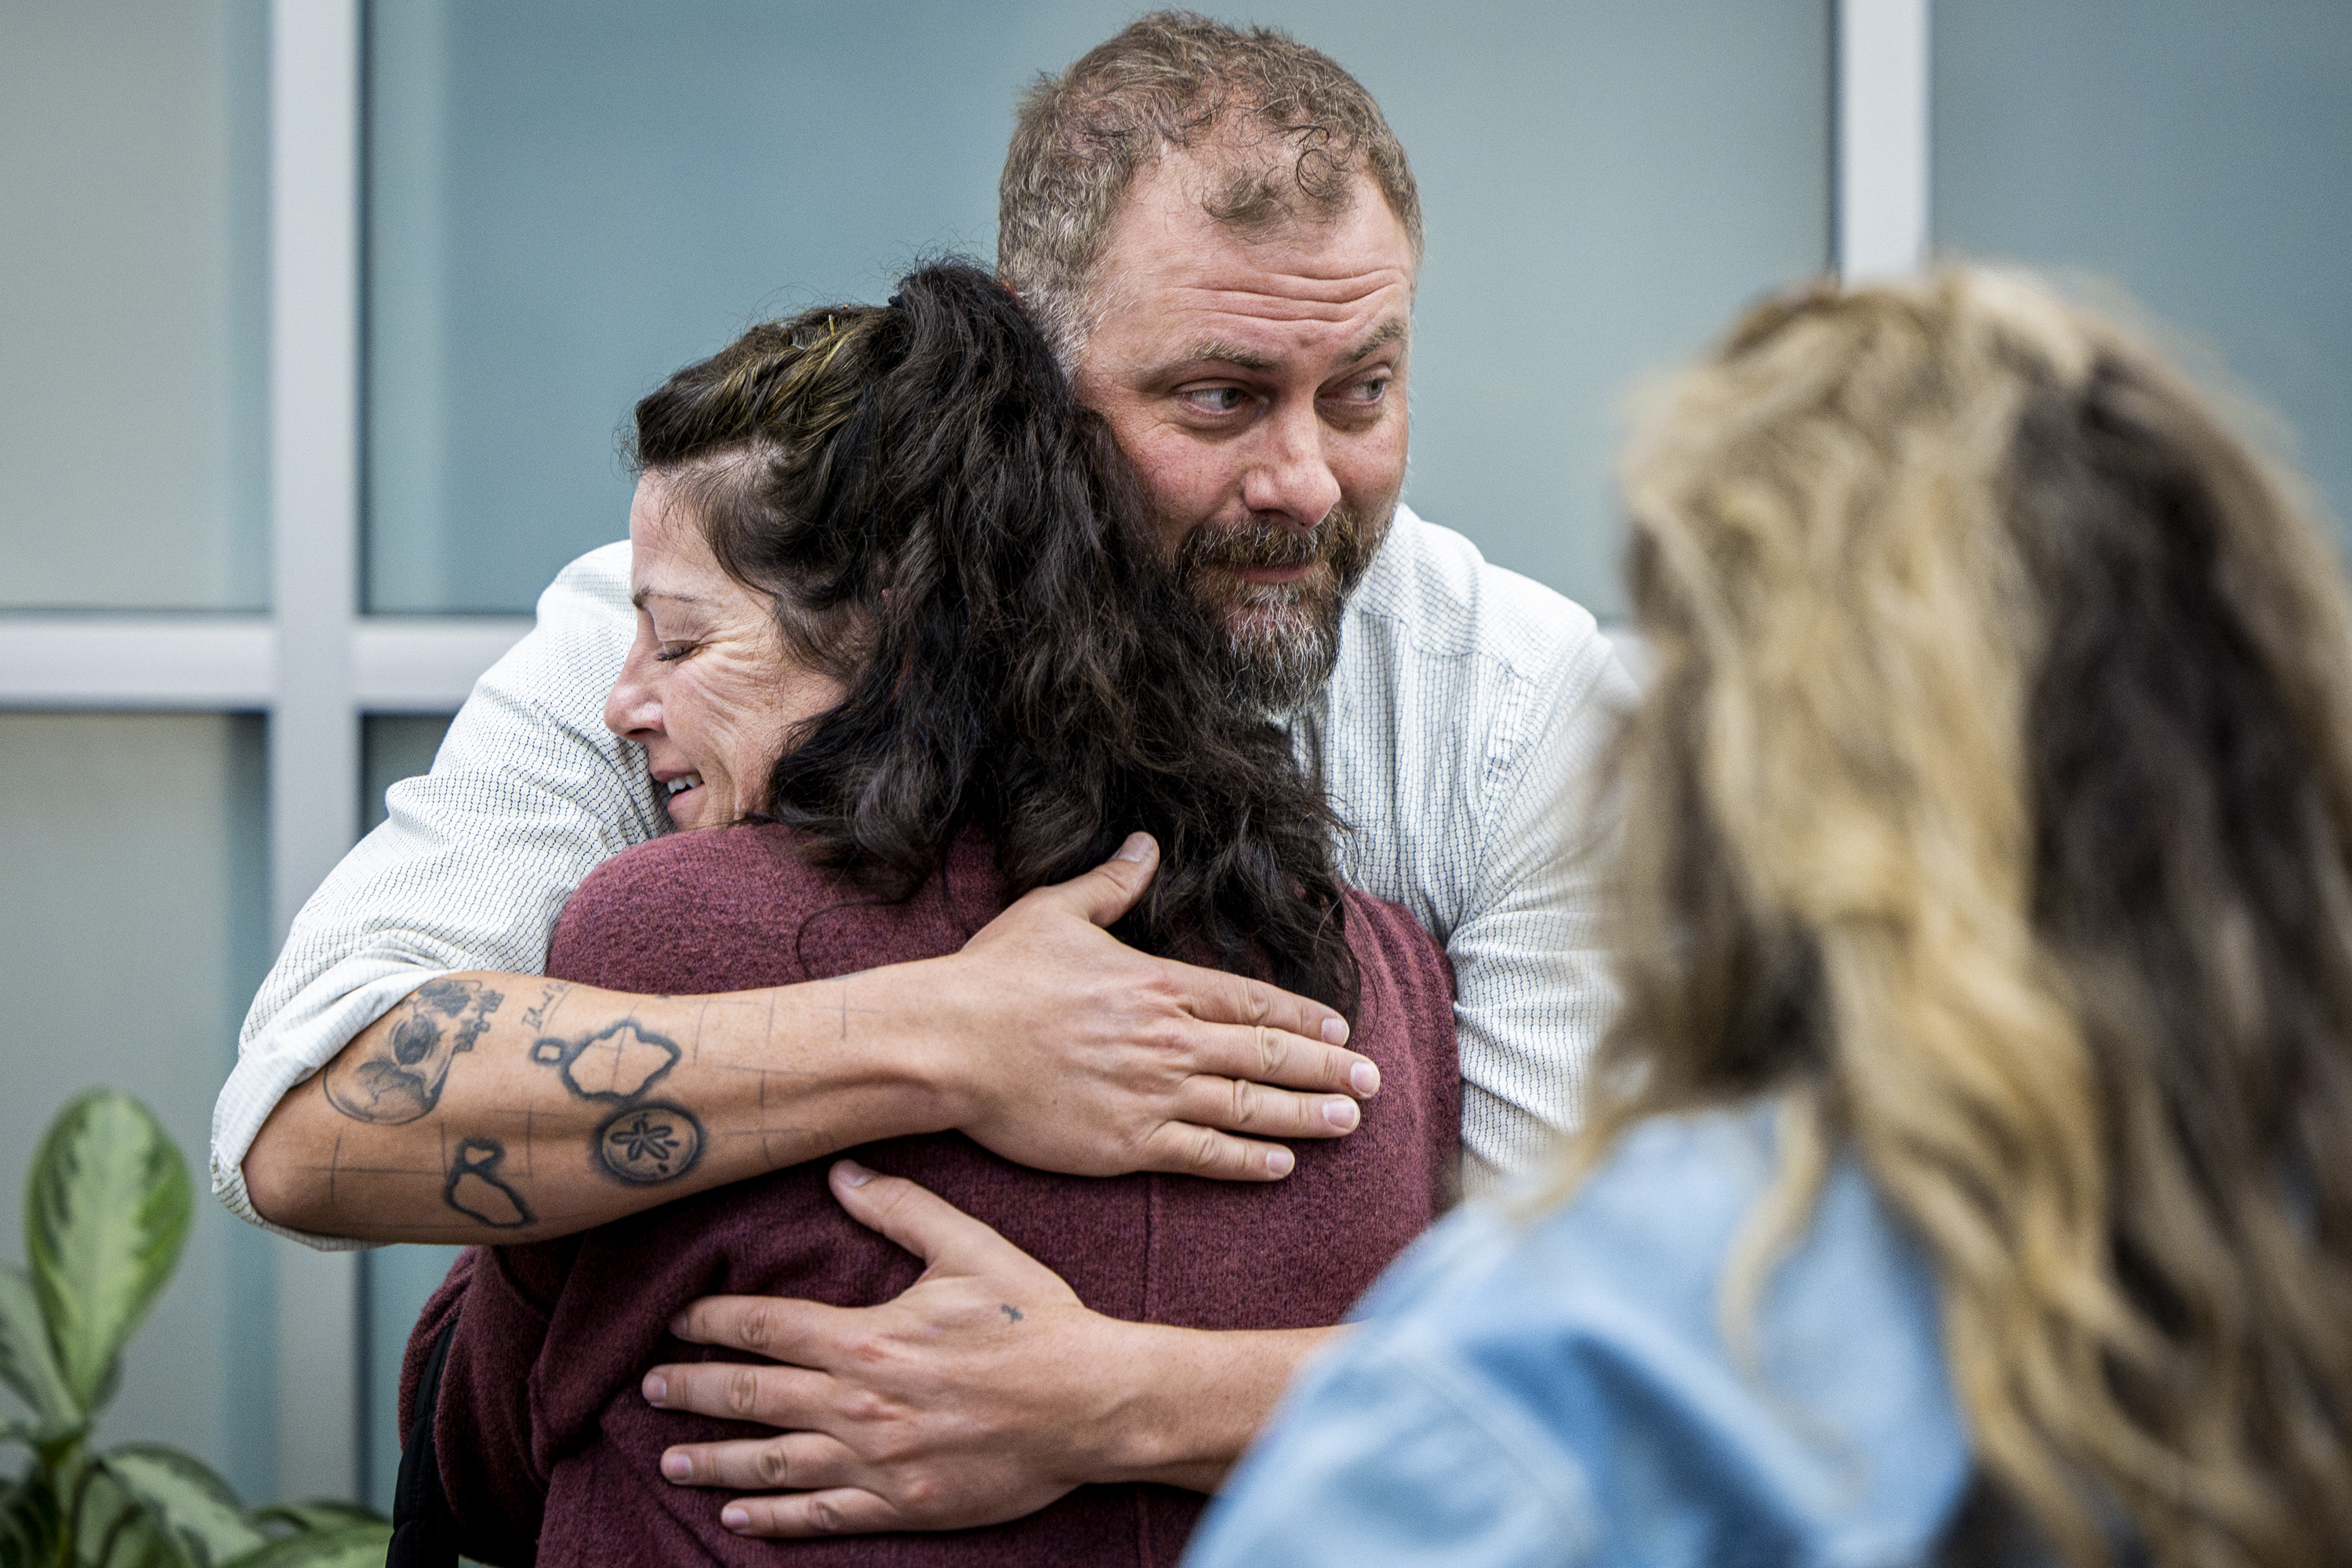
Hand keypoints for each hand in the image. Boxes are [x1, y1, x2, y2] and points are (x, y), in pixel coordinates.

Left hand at [643, 1161, 1132, 1535]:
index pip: (767, 1328)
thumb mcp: (975, 1250)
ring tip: (670, 1457)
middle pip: (752, 1397)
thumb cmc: (1038, 1323)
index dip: (713, 1322)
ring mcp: (879, 1463)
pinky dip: (773, 1518)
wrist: (1094, 1405)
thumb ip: (904, 1210)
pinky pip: (822, 1515)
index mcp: (871, 1340)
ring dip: (714, 1460)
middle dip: (693, 1390)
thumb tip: (842, 1174)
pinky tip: (736, 1515)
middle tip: (649, 1388)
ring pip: (773, 1463)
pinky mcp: (903, 1506)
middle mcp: (862, 1406)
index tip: (678, 1320)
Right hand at [920, 832, 1381, 1181]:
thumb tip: (1145, 846)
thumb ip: (1111, 883)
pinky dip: (1247, 1161)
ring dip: (1306, 1116)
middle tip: (1373, 1081)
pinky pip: (1203, 1155)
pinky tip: (1281, 1165)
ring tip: (1349, 1120)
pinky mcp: (1126, 1144)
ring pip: (1249, 1107)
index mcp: (1159, 983)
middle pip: (1267, 1055)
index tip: (1341, 1027)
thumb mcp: (1056, 911)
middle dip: (1328, 1067)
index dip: (1303, 1016)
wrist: (948, 1043)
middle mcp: (1169, 1040)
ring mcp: (1152, 1095)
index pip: (1251, 1001)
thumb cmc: (996, 976)